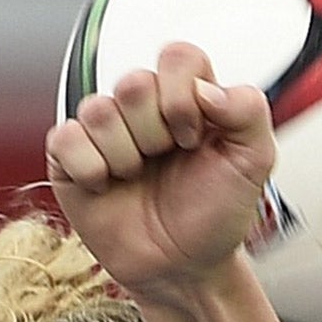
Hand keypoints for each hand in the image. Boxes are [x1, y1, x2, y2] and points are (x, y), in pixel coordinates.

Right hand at [44, 42, 277, 301]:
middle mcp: (143, 106)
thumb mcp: (255, 163)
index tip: (196, 138)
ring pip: (99, 110)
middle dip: (158, 133)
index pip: (178, 56)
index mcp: (188, 98)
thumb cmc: (215, 214)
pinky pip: (67, 138)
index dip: (184, 95)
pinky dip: (92, 170)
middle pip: (134, 82)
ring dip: (127, 156)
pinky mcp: (70, 154)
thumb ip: (248, 111)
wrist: (184, 266)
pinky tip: (108, 186)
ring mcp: (104, 128)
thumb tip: (206, 88)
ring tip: (139, 177)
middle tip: (168, 160)